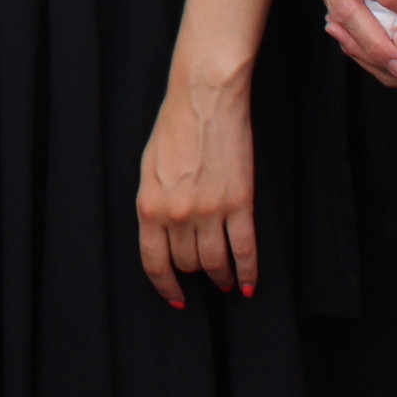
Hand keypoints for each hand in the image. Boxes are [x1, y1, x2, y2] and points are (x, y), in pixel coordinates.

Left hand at [134, 72, 257, 308]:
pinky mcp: (239, 203)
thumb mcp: (149, 168)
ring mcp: (210, 211)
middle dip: (194, 272)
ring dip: (222, 276)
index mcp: (150, 205)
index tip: (176, 297)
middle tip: (205, 273)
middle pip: (187, 263)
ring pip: (215, 263)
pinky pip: (245, 250)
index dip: (166, 285)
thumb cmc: (174, 127)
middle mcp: (178, 214)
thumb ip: (154, 204)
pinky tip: (248, 282)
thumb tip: (162, 236)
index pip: (154, 262)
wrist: (204, 99)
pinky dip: (248, 272)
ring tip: (226, 280)